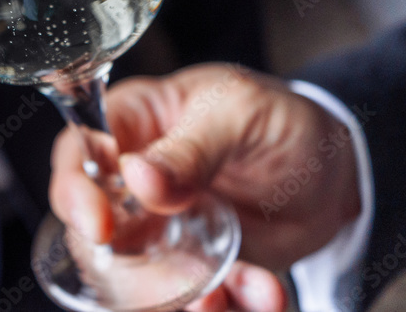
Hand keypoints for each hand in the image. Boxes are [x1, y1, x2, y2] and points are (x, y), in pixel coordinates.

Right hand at [49, 63, 361, 310]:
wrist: (331, 169)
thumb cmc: (272, 117)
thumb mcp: (238, 114)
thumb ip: (190, 148)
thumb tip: (136, 176)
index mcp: (130, 127)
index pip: (77, 157)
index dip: (75, 193)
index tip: (99, 227)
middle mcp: (131, 187)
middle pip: (95, 236)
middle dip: (131, 271)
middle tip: (185, 278)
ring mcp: (160, 233)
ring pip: (138, 283)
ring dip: (178, 301)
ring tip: (224, 298)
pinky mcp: (196, 269)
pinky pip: (197, 301)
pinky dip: (230, 305)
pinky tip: (264, 293)